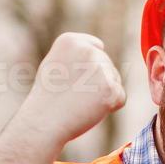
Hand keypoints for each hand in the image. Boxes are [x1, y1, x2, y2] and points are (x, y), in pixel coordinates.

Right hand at [15, 32, 125, 151]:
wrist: (44, 122)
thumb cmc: (48, 98)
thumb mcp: (56, 63)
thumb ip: (78, 54)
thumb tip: (101, 47)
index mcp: (71, 41)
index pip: (97, 47)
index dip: (88, 68)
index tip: (72, 79)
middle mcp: (87, 50)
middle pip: (107, 65)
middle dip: (96, 82)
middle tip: (74, 94)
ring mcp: (100, 69)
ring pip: (115, 81)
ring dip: (103, 94)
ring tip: (80, 102)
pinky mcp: (111, 89)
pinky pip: (120, 97)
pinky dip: (110, 107)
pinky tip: (90, 109)